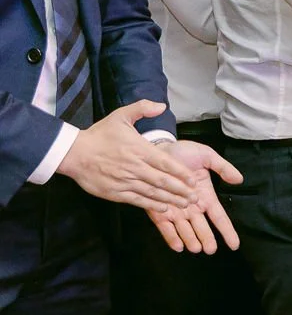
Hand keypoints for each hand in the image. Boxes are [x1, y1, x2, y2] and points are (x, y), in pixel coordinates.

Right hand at [57, 101, 197, 209]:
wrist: (73, 152)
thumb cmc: (99, 135)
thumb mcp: (120, 116)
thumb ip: (142, 108)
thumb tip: (162, 106)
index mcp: (139, 149)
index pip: (166, 163)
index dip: (181, 173)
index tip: (193, 180)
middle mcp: (135, 167)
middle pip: (163, 181)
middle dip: (181, 190)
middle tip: (195, 197)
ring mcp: (125, 181)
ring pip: (153, 193)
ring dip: (171, 200)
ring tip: (185, 204)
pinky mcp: (115, 193)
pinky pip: (138, 201)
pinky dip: (152, 205)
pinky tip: (164, 208)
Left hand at [146, 140, 242, 252]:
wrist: (157, 149)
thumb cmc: (182, 153)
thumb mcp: (207, 156)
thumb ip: (223, 167)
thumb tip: (239, 180)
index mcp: (205, 197)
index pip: (219, 217)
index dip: (227, 231)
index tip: (235, 245)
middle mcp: (191, 208)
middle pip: (202, 227)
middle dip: (207, 239)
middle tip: (210, 249)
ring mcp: (175, 211)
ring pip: (185, 230)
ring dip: (190, 239)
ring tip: (195, 248)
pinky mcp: (158, 210)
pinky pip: (165, 227)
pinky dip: (171, 237)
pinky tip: (178, 246)